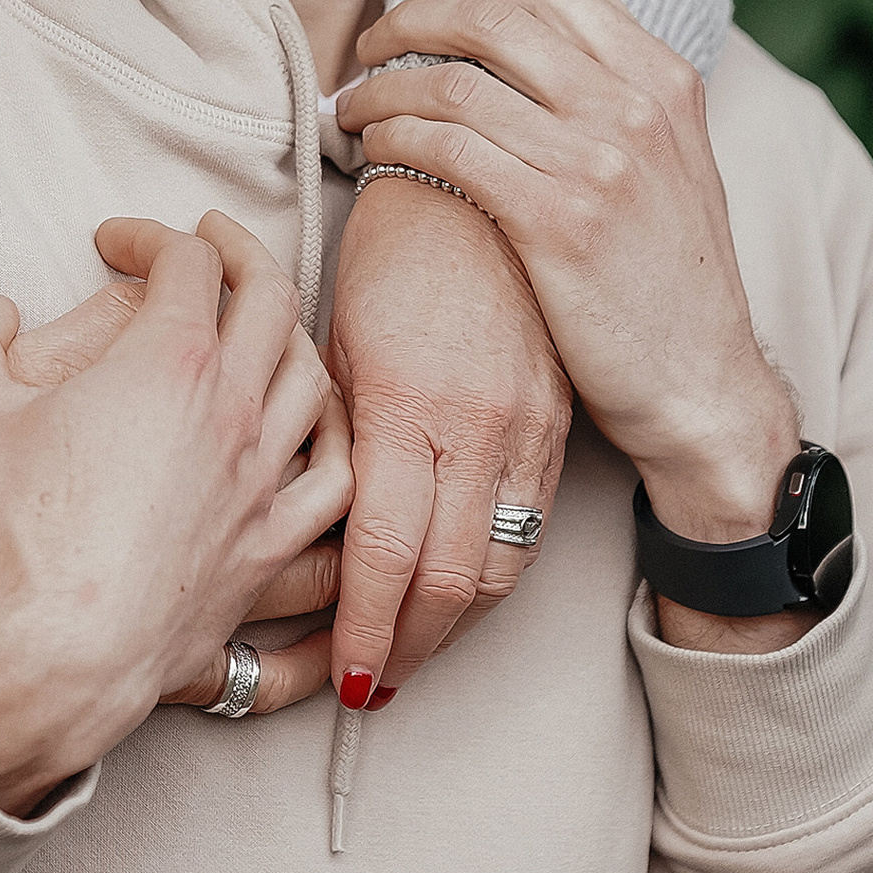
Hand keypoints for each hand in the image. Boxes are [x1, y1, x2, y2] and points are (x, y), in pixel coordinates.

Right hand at [0, 212, 353, 810]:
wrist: (56, 651)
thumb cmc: (19, 533)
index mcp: (169, 360)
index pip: (185, 260)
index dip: (149, 236)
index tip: (114, 244)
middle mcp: (233, 408)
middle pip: (270, 297)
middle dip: (240, 253)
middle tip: (209, 244)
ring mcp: (262, 478)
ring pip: (314, 378)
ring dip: (290, 334)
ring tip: (264, 325)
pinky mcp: (270, 546)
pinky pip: (337, 479)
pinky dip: (335, 440)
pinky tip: (317, 430)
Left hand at [324, 174, 572, 706]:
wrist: (481, 184)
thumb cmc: (392, 248)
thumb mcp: (340, 334)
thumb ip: (335, 428)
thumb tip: (315, 511)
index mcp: (405, 401)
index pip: (387, 552)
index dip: (366, 629)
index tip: (344, 675)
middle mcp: (475, 424)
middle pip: (450, 581)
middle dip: (409, 649)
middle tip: (373, 688)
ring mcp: (525, 426)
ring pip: (500, 564)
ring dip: (457, 625)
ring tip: (413, 653)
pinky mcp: (557, 420)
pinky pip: (530, 523)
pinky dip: (495, 572)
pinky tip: (461, 591)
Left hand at [337, 0, 810, 654]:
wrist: (703, 387)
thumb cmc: (669, 282)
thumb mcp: (673, 165)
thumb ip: (618, 99)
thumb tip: (538, 46)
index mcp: (664, 78)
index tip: (425, 16)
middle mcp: (635, 105)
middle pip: (492, 15)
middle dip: (411, 20)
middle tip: (368, 50)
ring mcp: (598, 160)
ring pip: (454, 80)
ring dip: (383, 86)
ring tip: (352, 109)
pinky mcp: (556, 220)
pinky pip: (446, 146)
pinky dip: (393, 136)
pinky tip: (373, 152)